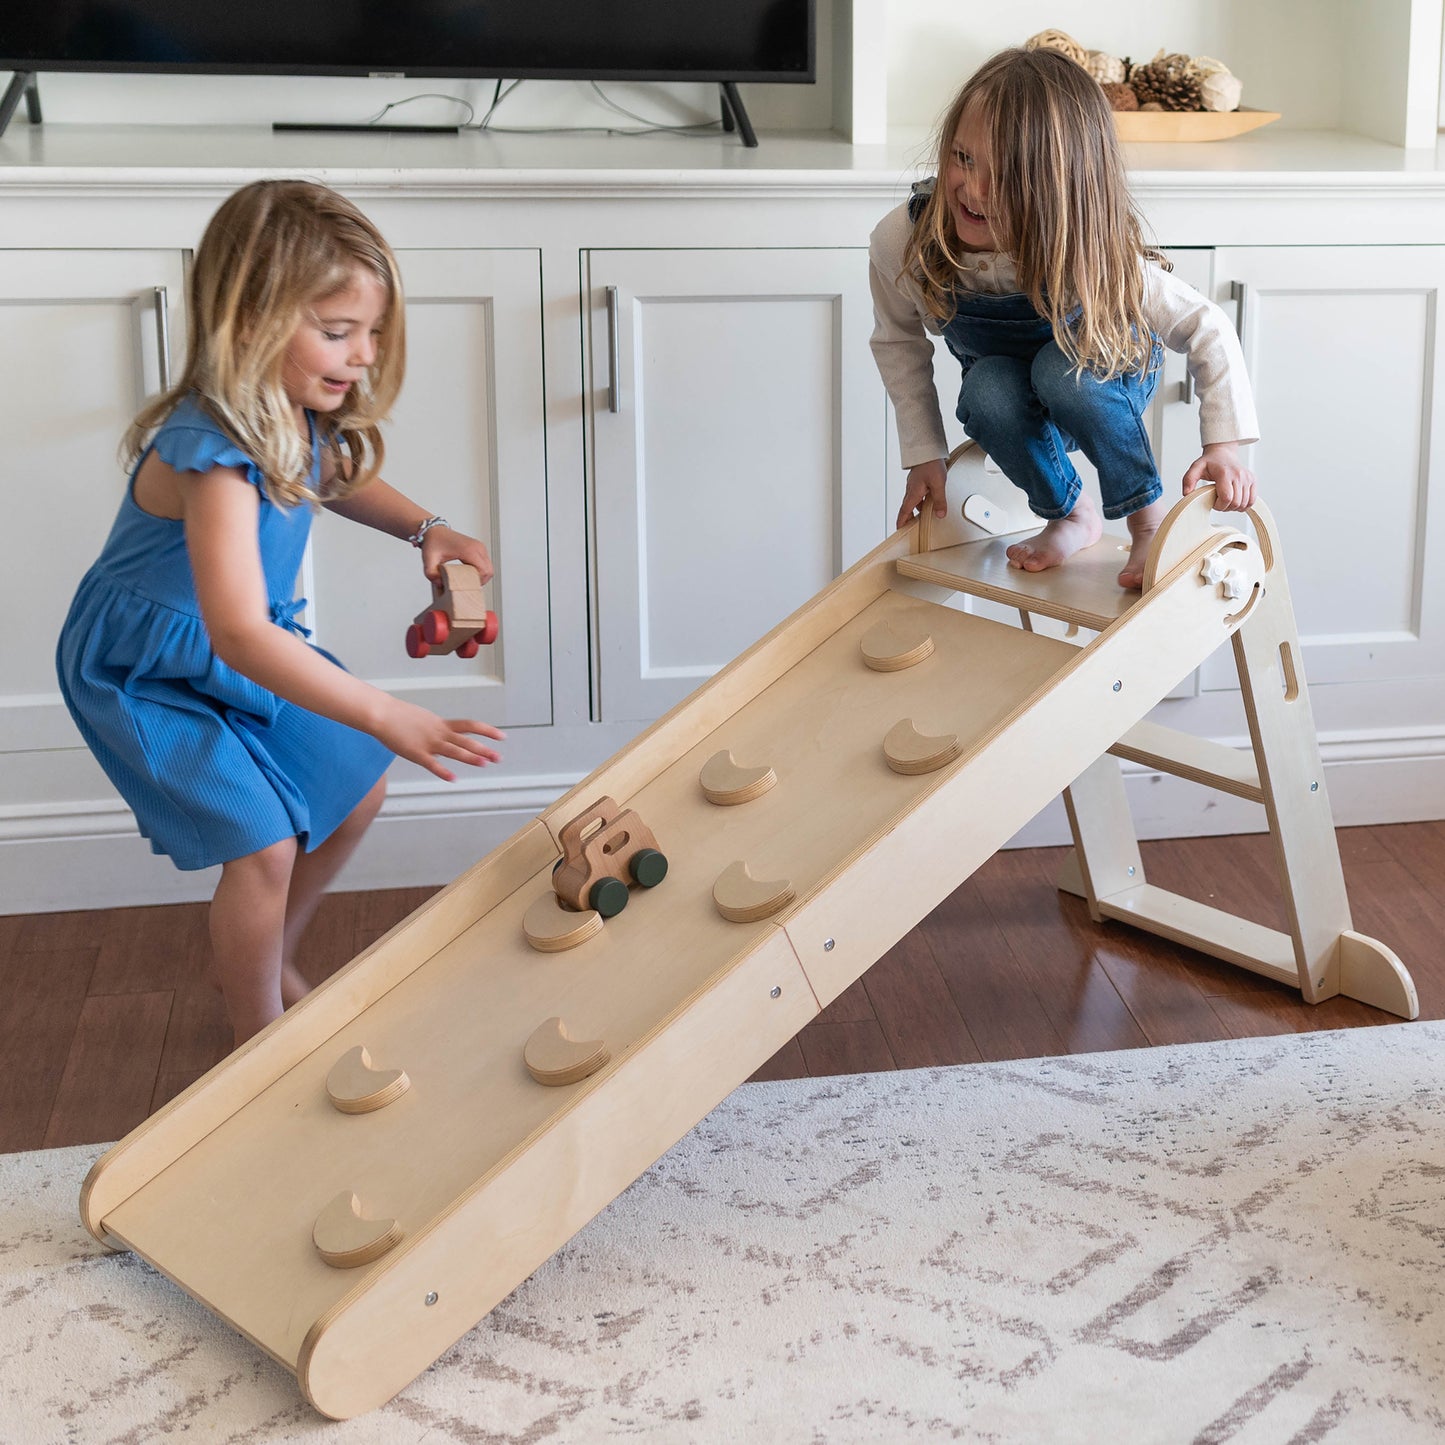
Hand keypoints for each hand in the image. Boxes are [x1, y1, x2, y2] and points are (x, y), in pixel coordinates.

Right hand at [374, 697, 504, 781]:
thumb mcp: (424, 720)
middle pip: (466, 740)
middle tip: (499, 758)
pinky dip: (443, 772)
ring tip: (484, 764)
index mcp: (441, 724)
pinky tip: (454, 779)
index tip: (502, 736)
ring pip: (453, 750)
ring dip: (470, 757)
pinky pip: (432, 764)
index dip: (487, 731)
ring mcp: (428, 743)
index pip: (470, 725)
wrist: (382, 713)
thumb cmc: (400, 716)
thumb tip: (444, 735)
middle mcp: (439, 733)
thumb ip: (436, 729)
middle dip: (484, 749)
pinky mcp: (415, 753)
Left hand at [421, 525, 493, 585]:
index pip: (484, 571)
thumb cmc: (434, 542)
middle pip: (489, 571)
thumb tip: (440, 584)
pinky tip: (469, 573)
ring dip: (481, 576)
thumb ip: (431, 574)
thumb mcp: (429, 559)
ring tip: (467, 580)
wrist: (435, 531)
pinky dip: (481, 571)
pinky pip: (486, 564)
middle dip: (480, 581)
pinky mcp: (480, 548)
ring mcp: (480, 546)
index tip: (466, 585)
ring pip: (489, 568)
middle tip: (467, 585)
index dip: (477, 582)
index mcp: (468, 550)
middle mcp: (477, 547)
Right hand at [896, 459, 948, 529]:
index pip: (904, 512)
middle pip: (908, 508)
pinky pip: (918, 493)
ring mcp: (914, 484)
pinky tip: (930, 498)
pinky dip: (922, 499)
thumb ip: (939, 501)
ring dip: (918, 508)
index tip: (899, 529)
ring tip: (926, 513)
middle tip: (912, 526)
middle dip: (909, 518)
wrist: (928, 450)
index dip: (901, 522)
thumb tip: (940, 514)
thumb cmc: (930, 464)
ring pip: (914, 500)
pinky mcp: (918, 479)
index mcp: (913, 494)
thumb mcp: (938, 484)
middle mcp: (911, 490)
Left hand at [1182, 442, 1257, 511]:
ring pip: (1244, 503)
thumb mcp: (1195, 468)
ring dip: (1234, 507)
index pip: (1226, 498)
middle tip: (1218, 502)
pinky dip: (1244, 505)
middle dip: (1225, 507)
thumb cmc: (1210, 462)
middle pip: (1236, 503)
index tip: (1213, 502)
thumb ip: (1188, 480)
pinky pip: (1252, 500)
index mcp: (1224, 473)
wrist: (1223, 453)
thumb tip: (1186, 494)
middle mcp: (1239, 475)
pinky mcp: (1253, 480)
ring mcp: (1248, 478)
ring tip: (1225, 500)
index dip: (1219, 505)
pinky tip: (1235, 501)